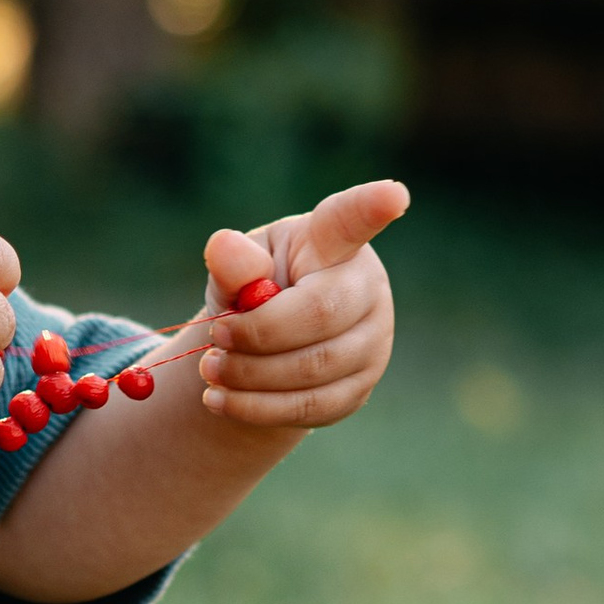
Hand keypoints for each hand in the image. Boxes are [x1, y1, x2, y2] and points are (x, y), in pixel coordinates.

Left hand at [185, 177, 407, 429]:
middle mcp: (366, 288)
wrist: (263, 351)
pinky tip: (219, 400)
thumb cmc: (254, 291)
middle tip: (214, 337)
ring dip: (250, 376)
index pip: (354, 220)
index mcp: (333, 243)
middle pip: (321, 314)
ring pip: (314, 368)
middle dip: (258, 334)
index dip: (373, 206)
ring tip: (210, 370)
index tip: (394, 195)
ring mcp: (373, 341)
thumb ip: (232, 264)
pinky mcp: (359, 388)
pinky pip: (310, 407)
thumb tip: (223, 248)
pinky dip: (256, 408)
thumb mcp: (235, 270)